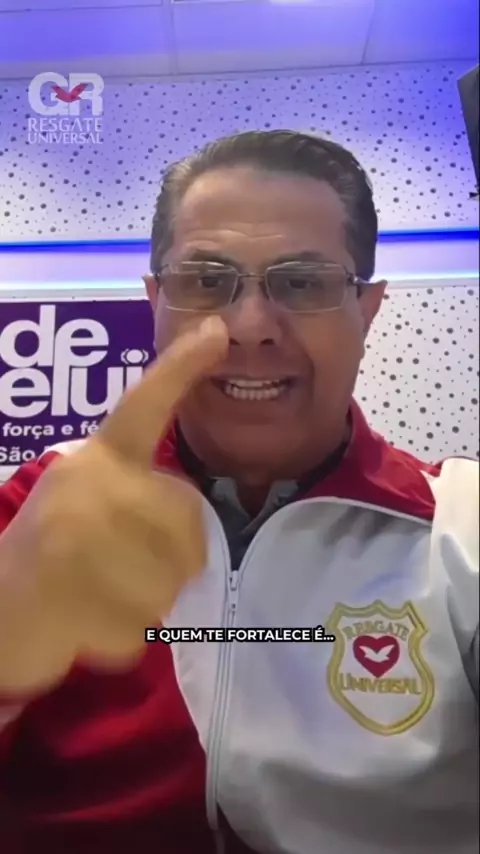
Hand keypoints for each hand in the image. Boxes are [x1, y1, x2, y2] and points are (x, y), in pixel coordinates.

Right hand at [0, 317, 227, 693]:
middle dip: (172, 554)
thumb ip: (131, 489)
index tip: (217, 331)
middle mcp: (91, 488)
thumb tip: (191, 526)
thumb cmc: (49, 549)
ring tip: (102, 592)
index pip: (144, 406)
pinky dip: (130, 633)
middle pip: (188, 521)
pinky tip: (91, 621)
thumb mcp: (82, 497)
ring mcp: (82, 542)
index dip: (181, 368)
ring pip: (175, 578)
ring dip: (152, 597)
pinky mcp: (80, 599)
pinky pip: (148, 623)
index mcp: (93, 460)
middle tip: (123, 567)